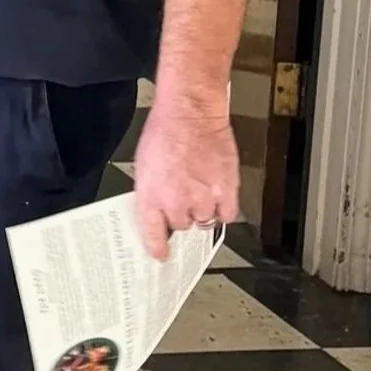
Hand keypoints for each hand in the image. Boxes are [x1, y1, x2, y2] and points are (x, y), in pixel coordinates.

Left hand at [131, 95, 240, 260]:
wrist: (190, 113)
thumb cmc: (164, 131)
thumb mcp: (144, 165)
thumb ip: (151, 191)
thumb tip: (157, 211)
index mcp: (150, 195)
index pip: (152, 233)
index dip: (157, 248)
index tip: (160, 256)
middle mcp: (176, 201)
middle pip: (181, 226)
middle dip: (180, 215)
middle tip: (182, 198)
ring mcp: (203, 198)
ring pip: (204, 221)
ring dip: (202, 210)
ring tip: (199, 189)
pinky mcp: (227, 192)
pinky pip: (227, 215)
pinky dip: (223, 209)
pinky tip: (217, 195)